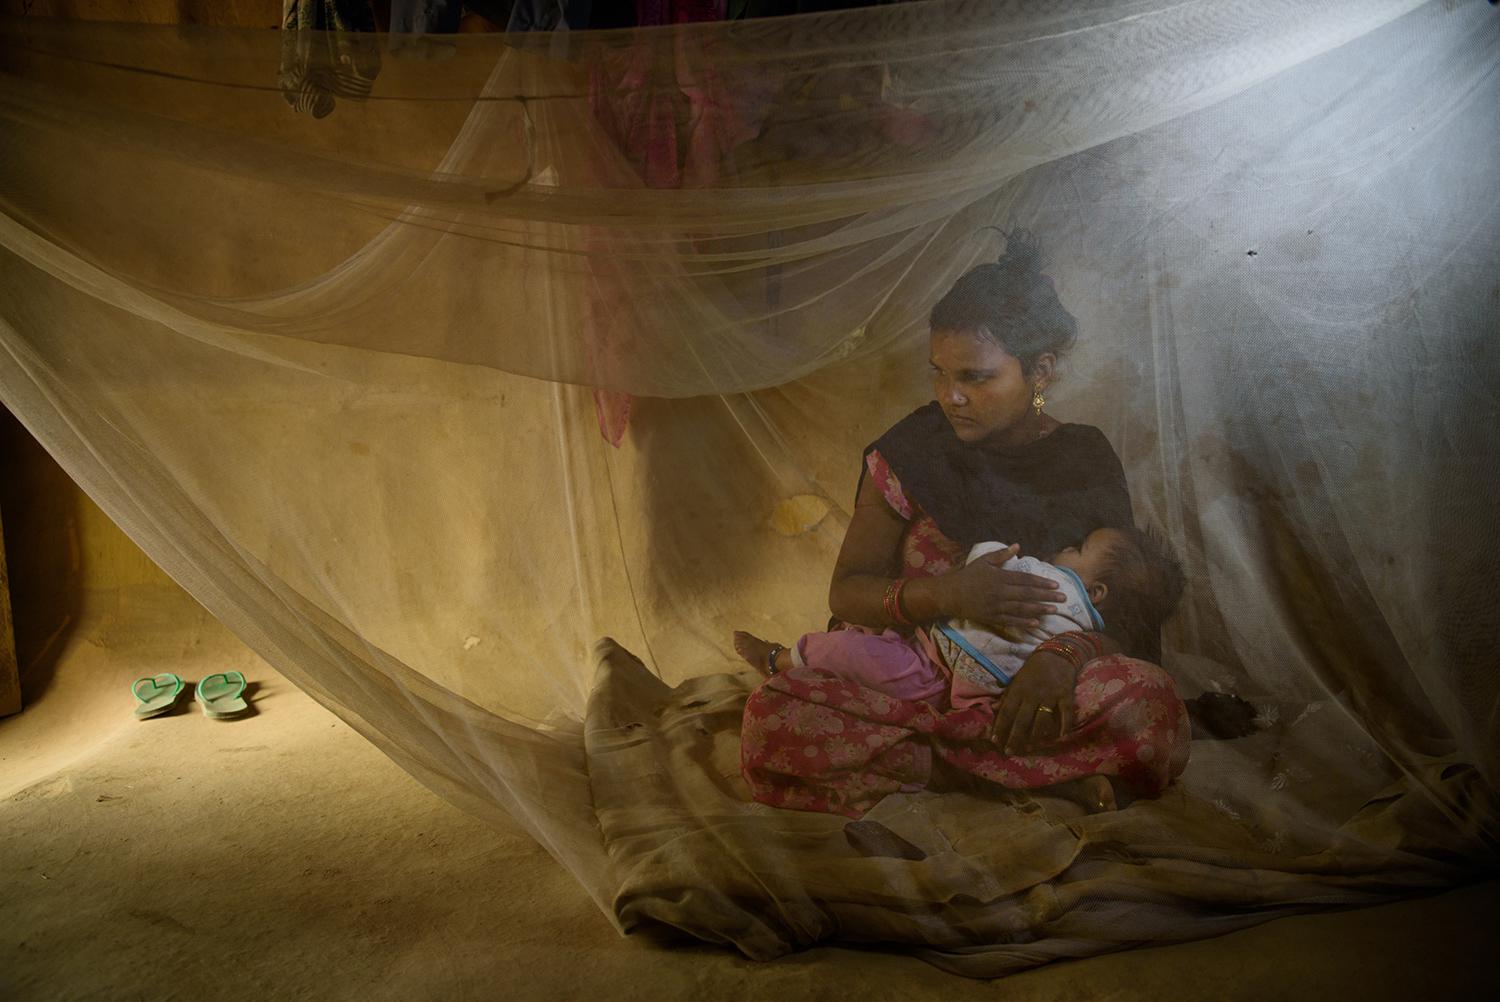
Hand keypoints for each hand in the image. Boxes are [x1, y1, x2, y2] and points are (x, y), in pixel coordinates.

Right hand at [946, 544, 1065, 629]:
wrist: (950, 595)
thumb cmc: (968, 576)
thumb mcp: (983, 561)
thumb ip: (1001, 555)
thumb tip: (1018, 546)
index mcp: (1000, 577)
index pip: (1025, 579)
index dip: (1041, 582)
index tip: (1056, 584)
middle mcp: (1000, 592)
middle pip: (1027, 594)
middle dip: (1047, 596)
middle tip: (1064, 598)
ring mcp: (996, 606)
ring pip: (1022, 608)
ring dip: (1039, 609)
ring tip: (1054, 610)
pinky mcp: (992, 618)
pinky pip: (1011, 621)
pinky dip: (1024, 622)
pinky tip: (1036, 623)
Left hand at [990, 649, 1077, 754]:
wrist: (1057, 655)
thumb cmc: (1033, 670)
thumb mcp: (1017, 680)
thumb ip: (1008, 696)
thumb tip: (995, 709)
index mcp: (1018, 690)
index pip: (1007, 711)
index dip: (1000, 727)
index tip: (995, 741)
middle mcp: (1032, 695)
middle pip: (1022, 719)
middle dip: (1015, 737)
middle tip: (1009, 752)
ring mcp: (1050, 696)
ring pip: (1041, 719)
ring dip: (1035, 735)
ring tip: (1030, 748)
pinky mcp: (1065, 696)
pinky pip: (1066, 713)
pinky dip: (1065, 725)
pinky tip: (1061, 737)